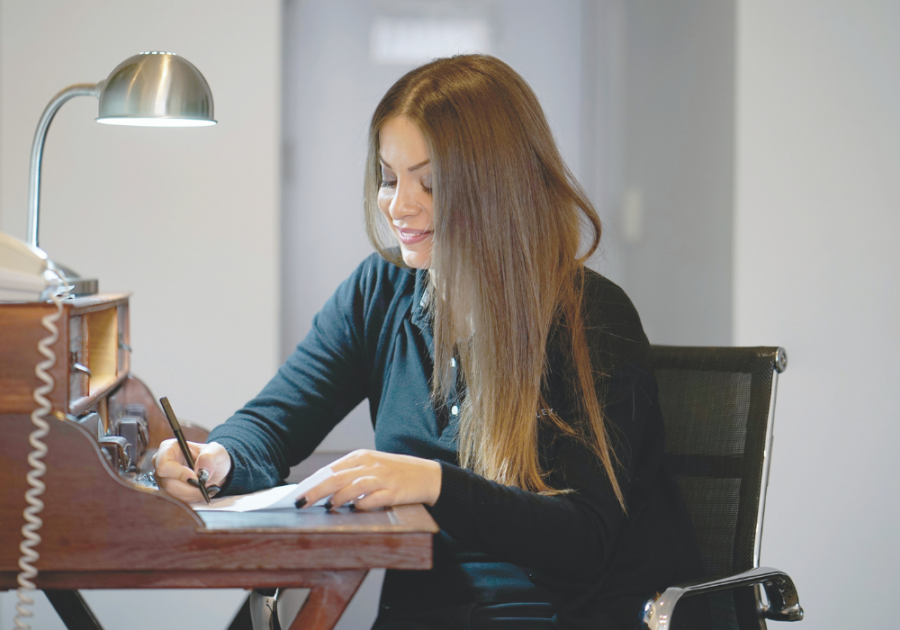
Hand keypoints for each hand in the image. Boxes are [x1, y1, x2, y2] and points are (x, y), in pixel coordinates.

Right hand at [153, 439, 230, 502]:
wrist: (215, 471)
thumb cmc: (213, 458)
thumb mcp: (217, 452)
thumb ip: (210, 457)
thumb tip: (201, 469)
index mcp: (170, 448)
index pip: (163, 464)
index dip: (179, 473)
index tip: (195, 477)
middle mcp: (162, 462)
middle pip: (167, 482)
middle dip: (188, 487)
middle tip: (203, 485)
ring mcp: (163, 478)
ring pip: (172, 493)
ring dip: (191, 493)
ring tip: (204, 486)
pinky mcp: (167, 490)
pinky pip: (177, 499)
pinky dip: (191, 497)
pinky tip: (199, 490)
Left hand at [299, 449, 441, 510]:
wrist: (427, 475)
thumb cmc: (394, 473)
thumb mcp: (370, 467)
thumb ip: (348, 475)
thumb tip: (319, 491)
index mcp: (360, 457)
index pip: (330, 470)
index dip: (311, 483)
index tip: (296, 495)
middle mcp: (369, 465)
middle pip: (336, 478)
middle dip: (316, 491)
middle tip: (301, 503)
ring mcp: (382, 478)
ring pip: (353, 486)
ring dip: (338, 497)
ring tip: (328, 507)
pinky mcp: (394, 491)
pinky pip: (374, 498)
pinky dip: (362, 505)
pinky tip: (354, 510)